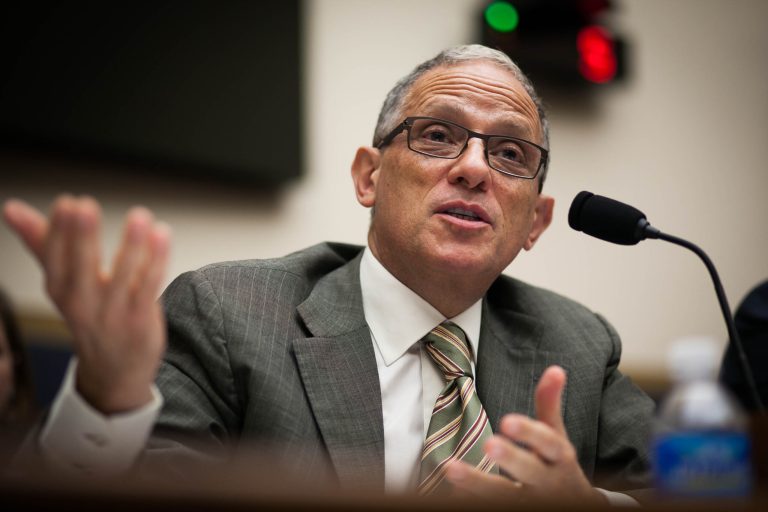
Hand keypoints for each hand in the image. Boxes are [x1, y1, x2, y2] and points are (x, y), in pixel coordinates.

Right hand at [3, 195, 170, 413]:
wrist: (114, 372)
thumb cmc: (89, 315)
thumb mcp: (62, 283)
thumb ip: (41, 242)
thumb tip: (11, 207)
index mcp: (59, 289)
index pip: (54, 258)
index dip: (60, 231)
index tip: (67, 202)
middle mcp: (82, 302)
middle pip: (81, 266)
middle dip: (82, 236)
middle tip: (85, 205)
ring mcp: (113, 313)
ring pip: (123, 275)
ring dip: (132, 244)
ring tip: (139, 216)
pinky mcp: (141, 320)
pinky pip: (149, 286)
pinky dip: (157, 260)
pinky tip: (162, 235)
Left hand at [445, 366, 606, 503]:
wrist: (575, 507)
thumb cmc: (557, 465)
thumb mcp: (557, 436)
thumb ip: (550, 405)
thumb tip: (555, 369)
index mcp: (560, 458)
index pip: (549, 443)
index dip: (530, 433)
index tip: (507, 421)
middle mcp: (548, 483)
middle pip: (531, 471)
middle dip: (512, 459)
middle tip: (490, 444)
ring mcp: (532, 502)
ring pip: (506, 495)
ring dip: (477, 483)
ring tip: (451, 469)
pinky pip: (494, 508)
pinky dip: (472, 500)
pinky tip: (451, 492)